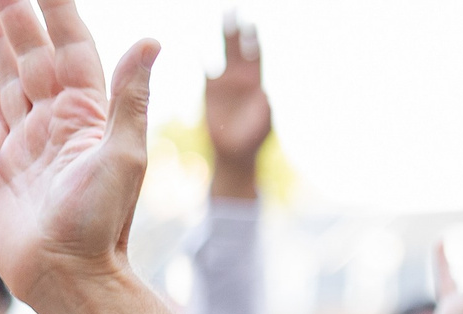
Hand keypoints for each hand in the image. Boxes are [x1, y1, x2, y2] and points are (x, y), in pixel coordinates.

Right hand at [0, 0, 159, 307]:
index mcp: (88, 116)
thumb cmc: (98, 222)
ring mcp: (31, 143)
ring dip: (2, 44)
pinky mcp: (4, 165)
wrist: (66, 275)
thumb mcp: (122, 155)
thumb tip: (152, 41)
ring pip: (12, 79)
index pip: (74, 48)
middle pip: (38, 56)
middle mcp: (60, 124)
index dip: (59, 11)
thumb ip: (129, 97)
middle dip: (22, 17)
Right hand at [202, 14, 270, 198]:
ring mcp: (225, 82)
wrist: (236, 151)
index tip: (252, 23)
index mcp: (256, 84)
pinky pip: (205, 69)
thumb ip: (265, 109)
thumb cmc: (253, 139)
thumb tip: (264, 93)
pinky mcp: (211, 89)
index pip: (256, 57)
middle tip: (235, 9)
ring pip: (226, 53)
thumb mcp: (262, 125)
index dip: (254, 41)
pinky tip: (197, 46)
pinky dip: (201, 57)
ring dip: (226, 35)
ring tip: (226, 15)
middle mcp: (241, 78)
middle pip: (240, 48)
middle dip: (238, 29)